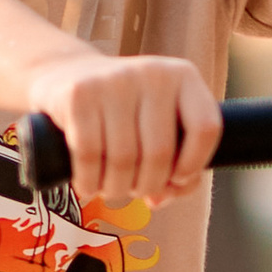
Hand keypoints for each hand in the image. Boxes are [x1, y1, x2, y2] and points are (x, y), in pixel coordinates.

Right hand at [26, 50, 220, 204]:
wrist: (65, 77)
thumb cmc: (124, 114)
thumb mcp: (159, 130)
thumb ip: (178, 169)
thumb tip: (159, 198)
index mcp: (183, 77)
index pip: (206, 127)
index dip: (193, 165)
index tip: (175, 178)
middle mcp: (152, 73)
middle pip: (160, 153)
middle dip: (146, 186)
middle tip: (133, 190)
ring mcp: (114, 81)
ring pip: (123, 160)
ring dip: (116, 189)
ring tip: (110, 187)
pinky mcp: (79, 95)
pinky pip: (89, 155)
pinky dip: (89, 182)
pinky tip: (88, 183)